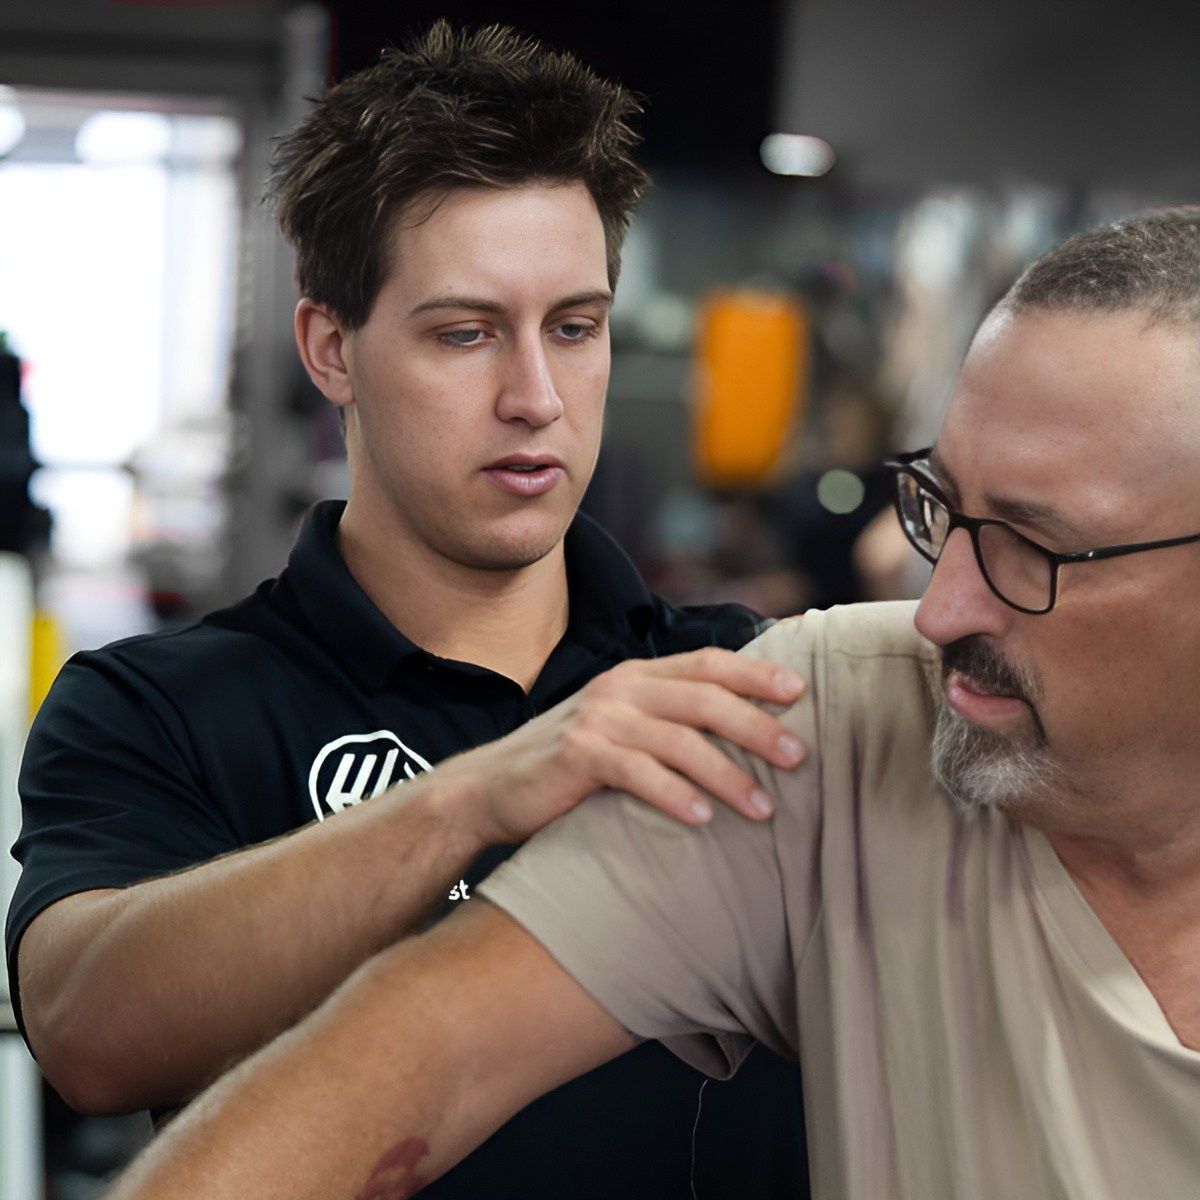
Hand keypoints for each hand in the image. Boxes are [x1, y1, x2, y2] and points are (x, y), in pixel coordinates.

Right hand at [433, 647, 806, 846]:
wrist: (491, 788)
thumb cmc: (569, 766)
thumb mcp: (620, 729)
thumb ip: (665, 721)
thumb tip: (738, 733)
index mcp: (636, 676)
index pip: (707, 663)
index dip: (755, 672)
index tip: (800, 690)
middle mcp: (620, 689)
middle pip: (704, 698)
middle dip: (757, 725)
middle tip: (798, 756)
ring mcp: (597, 720)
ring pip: (679, 740)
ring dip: (727, 774)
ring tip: (763, 807)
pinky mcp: (578, 755)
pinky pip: (638, 773)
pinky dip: (675, 795)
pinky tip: (702, 820)